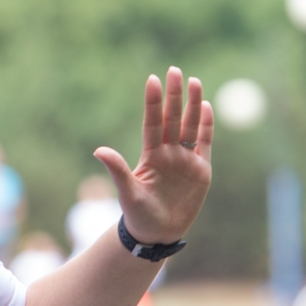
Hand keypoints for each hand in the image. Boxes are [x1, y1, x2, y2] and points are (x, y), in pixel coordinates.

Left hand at [93, 67, 212, 244]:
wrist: (158, 234)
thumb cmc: (139, 215)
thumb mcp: (127, 192)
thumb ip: (117, 170)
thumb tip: (98, 150)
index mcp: (150, 156)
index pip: (152, 123)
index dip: (153, 102)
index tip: (152, 79)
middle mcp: (168, 153)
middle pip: (173, 119)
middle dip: (174, 96)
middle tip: (174, 70)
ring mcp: (185, 160)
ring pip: (190, 127)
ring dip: (192, 104)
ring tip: (193, 81)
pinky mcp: (201, 170)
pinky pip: (205, 144)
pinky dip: (206, 126)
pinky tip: (206, 107)